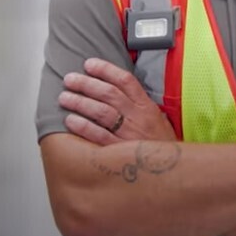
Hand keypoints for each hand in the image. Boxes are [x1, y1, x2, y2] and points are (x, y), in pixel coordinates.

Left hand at [59, 57, 177, 144]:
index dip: (106, 70)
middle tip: (69, 79)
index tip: (89, 64)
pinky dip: (83, 127)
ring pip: (102, 112)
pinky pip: (99, 136)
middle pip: (109, 94)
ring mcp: (129, 134)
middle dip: (86, 83)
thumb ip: (139, 105)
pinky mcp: (120, 152)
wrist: (171, 171)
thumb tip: (116, 90)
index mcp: (147, 107)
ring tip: (64, 97)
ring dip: (80, 103)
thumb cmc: (162, 145)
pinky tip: (70, 120)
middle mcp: (138, 117)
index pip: (126, 80)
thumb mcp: (158, 119)